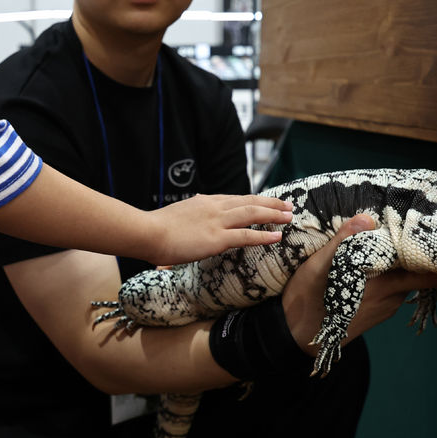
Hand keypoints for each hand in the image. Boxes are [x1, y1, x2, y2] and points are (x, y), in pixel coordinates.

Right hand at [151, 193, 293, 263]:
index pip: (235, 199)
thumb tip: (193, 215)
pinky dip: (264, 235)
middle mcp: (215, 207)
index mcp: (205, 201)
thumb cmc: (155, 229)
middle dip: (270, 203)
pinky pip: (247, 236)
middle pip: (250, 202)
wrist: (147, 232)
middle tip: (287, 204)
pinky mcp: (217, 238)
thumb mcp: (177, 216)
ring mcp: (217, 222)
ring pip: (253, 214)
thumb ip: (190, 216)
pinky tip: (277, 236)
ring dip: (274, 214)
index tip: (266, 202)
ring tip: (289, 216)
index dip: (254, 200)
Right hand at [282, 214, 436, 354]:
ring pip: (406, 278)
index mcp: (384, 284)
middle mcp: (392, 296)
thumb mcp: (319, 266)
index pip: (428, 273)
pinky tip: (380, 260)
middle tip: (423, 228)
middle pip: (421, 273)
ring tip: (399, 237)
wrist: (297, 335)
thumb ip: (344, 241)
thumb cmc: (307, 299)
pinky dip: (393, 273)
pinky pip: (395, 287)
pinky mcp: (379, 311)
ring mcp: (387, 306)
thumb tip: (368, 218)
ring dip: (405, 261)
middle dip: (423, 253)